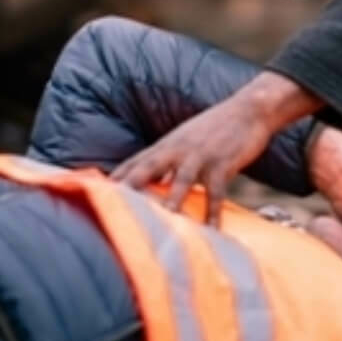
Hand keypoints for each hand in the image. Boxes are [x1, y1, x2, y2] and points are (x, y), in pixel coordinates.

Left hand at [111, 93, 274, 224]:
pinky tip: (211, 231)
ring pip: (180, 181)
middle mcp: (178, 149)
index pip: (133, 163)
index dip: (114, 180)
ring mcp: (200, 155)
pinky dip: (213, 212)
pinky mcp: (223, 162)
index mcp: (167, 145)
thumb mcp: (186, 141)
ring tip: (160, 225)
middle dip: (128, 189)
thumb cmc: (216, 128)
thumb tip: (151, 184)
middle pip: (147, 169)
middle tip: (109, 209)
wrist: (249, 109)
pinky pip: (216, 191)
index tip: (92, 196)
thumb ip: (168, 162)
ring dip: (169, 203)